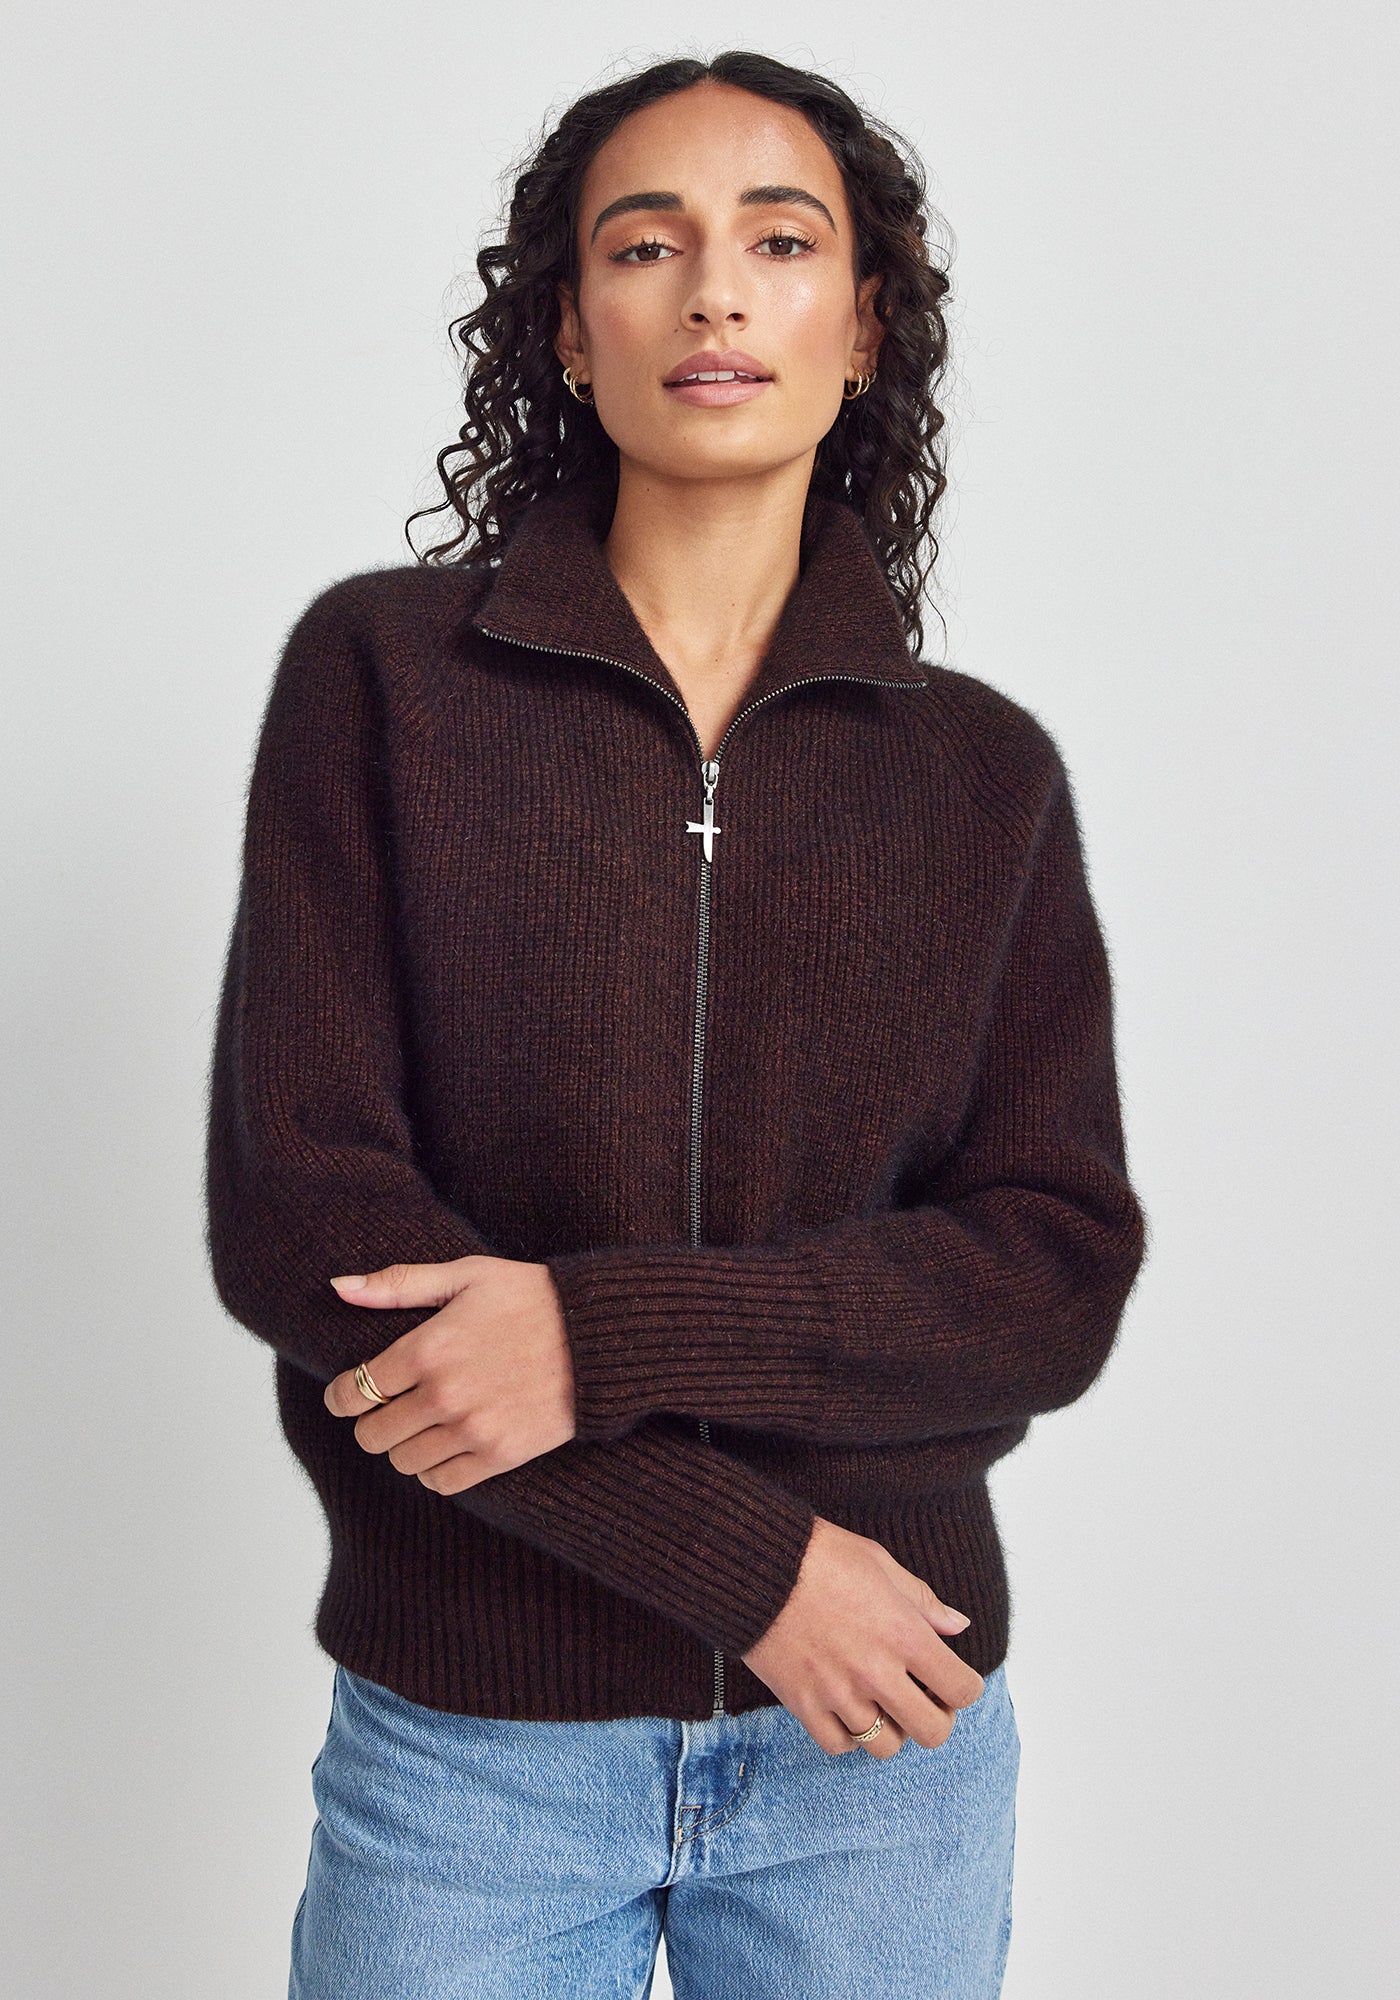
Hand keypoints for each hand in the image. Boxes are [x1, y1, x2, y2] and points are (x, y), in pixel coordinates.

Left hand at [321, 1256, 575, 1492]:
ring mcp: (472, 1429)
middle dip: (371, 1422)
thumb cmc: (531, 1297)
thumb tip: (339, 1286)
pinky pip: (442, 1482)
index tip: (345, 1396)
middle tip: (387, 1409)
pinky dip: (435, 1471)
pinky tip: (446, 1447)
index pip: (355, 1390)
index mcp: (428, 1348)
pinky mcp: (500, 1454)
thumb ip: (399, 1284)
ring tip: (421, 1426)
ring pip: (403, 1462)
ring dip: (404, 1446)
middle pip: (372, 1434)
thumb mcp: (465, 1276)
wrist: (600, 1334)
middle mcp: (444, 1394)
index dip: (341, 1396)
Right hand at [741, 1516, 984, 1759]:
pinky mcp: (803, 1704)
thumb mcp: (881, 1564)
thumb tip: (957, 1626)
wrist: (756, 1563)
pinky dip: (848, 1734)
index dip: (964, 1687)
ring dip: (891, 1728)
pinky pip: (839, 1745)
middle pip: (931, 1732)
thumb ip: (923, 1601)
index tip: (951, 1679)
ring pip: (884, 1746)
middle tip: (923, 1700)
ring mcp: (838, 1693)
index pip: (961, 1690)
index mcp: (905, 1634)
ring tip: (882, 1704)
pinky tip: (846, 1708)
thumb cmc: (822, 1555)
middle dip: (936, 1719)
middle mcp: (877, 1672)